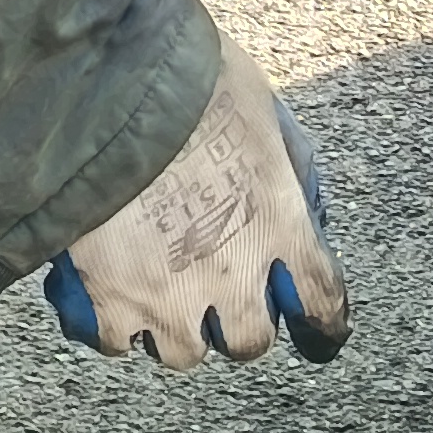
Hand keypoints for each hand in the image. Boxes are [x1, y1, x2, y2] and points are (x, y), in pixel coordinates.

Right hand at [47, 37, 347, 369]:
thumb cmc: (190, 79)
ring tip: (159, 294)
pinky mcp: (110, 299)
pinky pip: (115, 342)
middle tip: (221, 300)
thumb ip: (283, 160)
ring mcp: (170, 294)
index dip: (323, 324)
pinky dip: (115, 325)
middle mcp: (233, 273)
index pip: (321, 299)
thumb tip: (293, 182)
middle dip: (238, 324)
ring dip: (176, 327)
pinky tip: (109, 296)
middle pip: (249, 341)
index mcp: (279, 225)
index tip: (320, 334)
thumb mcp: (261, 109)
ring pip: (183, 352)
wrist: (109, 82)